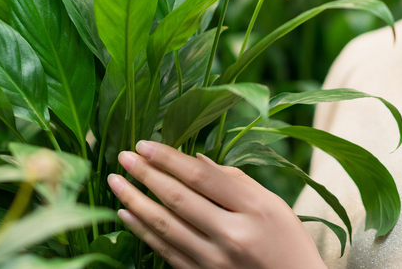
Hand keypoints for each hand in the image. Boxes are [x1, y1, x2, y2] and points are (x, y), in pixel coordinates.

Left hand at [107, 140, 326, 268]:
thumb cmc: (286, 241)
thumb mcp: (272, 203)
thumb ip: (234, 180)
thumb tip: (193, 158)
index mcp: (254, 209)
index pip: (201, 177)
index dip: (168, 158)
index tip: (143, 143)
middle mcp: (232, 235)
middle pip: (178, 199)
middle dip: (145, 174)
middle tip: (123, 156)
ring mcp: (215, 261)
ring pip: (165, 226)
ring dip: (135, 201)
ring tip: (116, 182)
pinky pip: (165, 252)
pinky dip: (141, 232)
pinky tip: (125, 215)